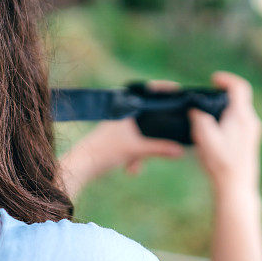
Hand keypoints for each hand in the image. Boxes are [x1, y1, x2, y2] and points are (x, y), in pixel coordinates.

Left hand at [59, 81, 184, 197]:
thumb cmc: (105, 151)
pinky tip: (130, 169)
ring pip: (141, 135)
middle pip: (148, 119)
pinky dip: (135, 156)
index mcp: (126, 108)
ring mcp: (119, 127)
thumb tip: (180, 151)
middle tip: (168, 144)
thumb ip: (160, 149)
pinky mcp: (117, 139)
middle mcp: (123, 114)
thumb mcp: (136, 150)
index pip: (148, 94)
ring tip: (135, 167)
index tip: (178, 91)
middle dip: (154, 139)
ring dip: (142, 153)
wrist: (81, 165)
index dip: (163, 91)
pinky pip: (134, 145)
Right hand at [189, 72, 261, 199]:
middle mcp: (251, 122)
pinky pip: (241, 122)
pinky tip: (216, 131)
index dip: (226, 79)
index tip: (213, 79)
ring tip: (209, 114)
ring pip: (240, 111)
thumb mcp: (204, 138)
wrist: (236, 187)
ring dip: (226, 108)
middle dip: (223, 94)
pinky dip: (229, 119)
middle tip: (208, 95)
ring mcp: (253, 132)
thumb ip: (199, 118)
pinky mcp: (251, 142)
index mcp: (241, 116)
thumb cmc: (220, 163)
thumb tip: (195, 109)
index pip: (239, 87)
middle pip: (240, 98)